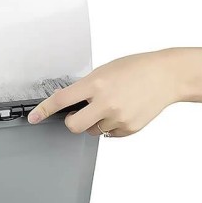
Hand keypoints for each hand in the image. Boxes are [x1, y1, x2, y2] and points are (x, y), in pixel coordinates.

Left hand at [28, 50, 181, 136]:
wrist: (167, 76)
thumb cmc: (136, 68)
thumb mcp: (104, 70)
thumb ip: (86, 87)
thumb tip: (69, 103)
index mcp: (96, 83)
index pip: (62, 100)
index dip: (44, 110)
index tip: (34, 117)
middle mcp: (106, 103)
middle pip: (74, 126)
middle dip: (71, 121)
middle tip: (77, 113)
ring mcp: (119, 118)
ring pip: (93, 130)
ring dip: (94, 122)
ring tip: (111, 104)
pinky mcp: (129, 129)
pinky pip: (109, 134)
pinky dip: (110, 125)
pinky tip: (122, 110)